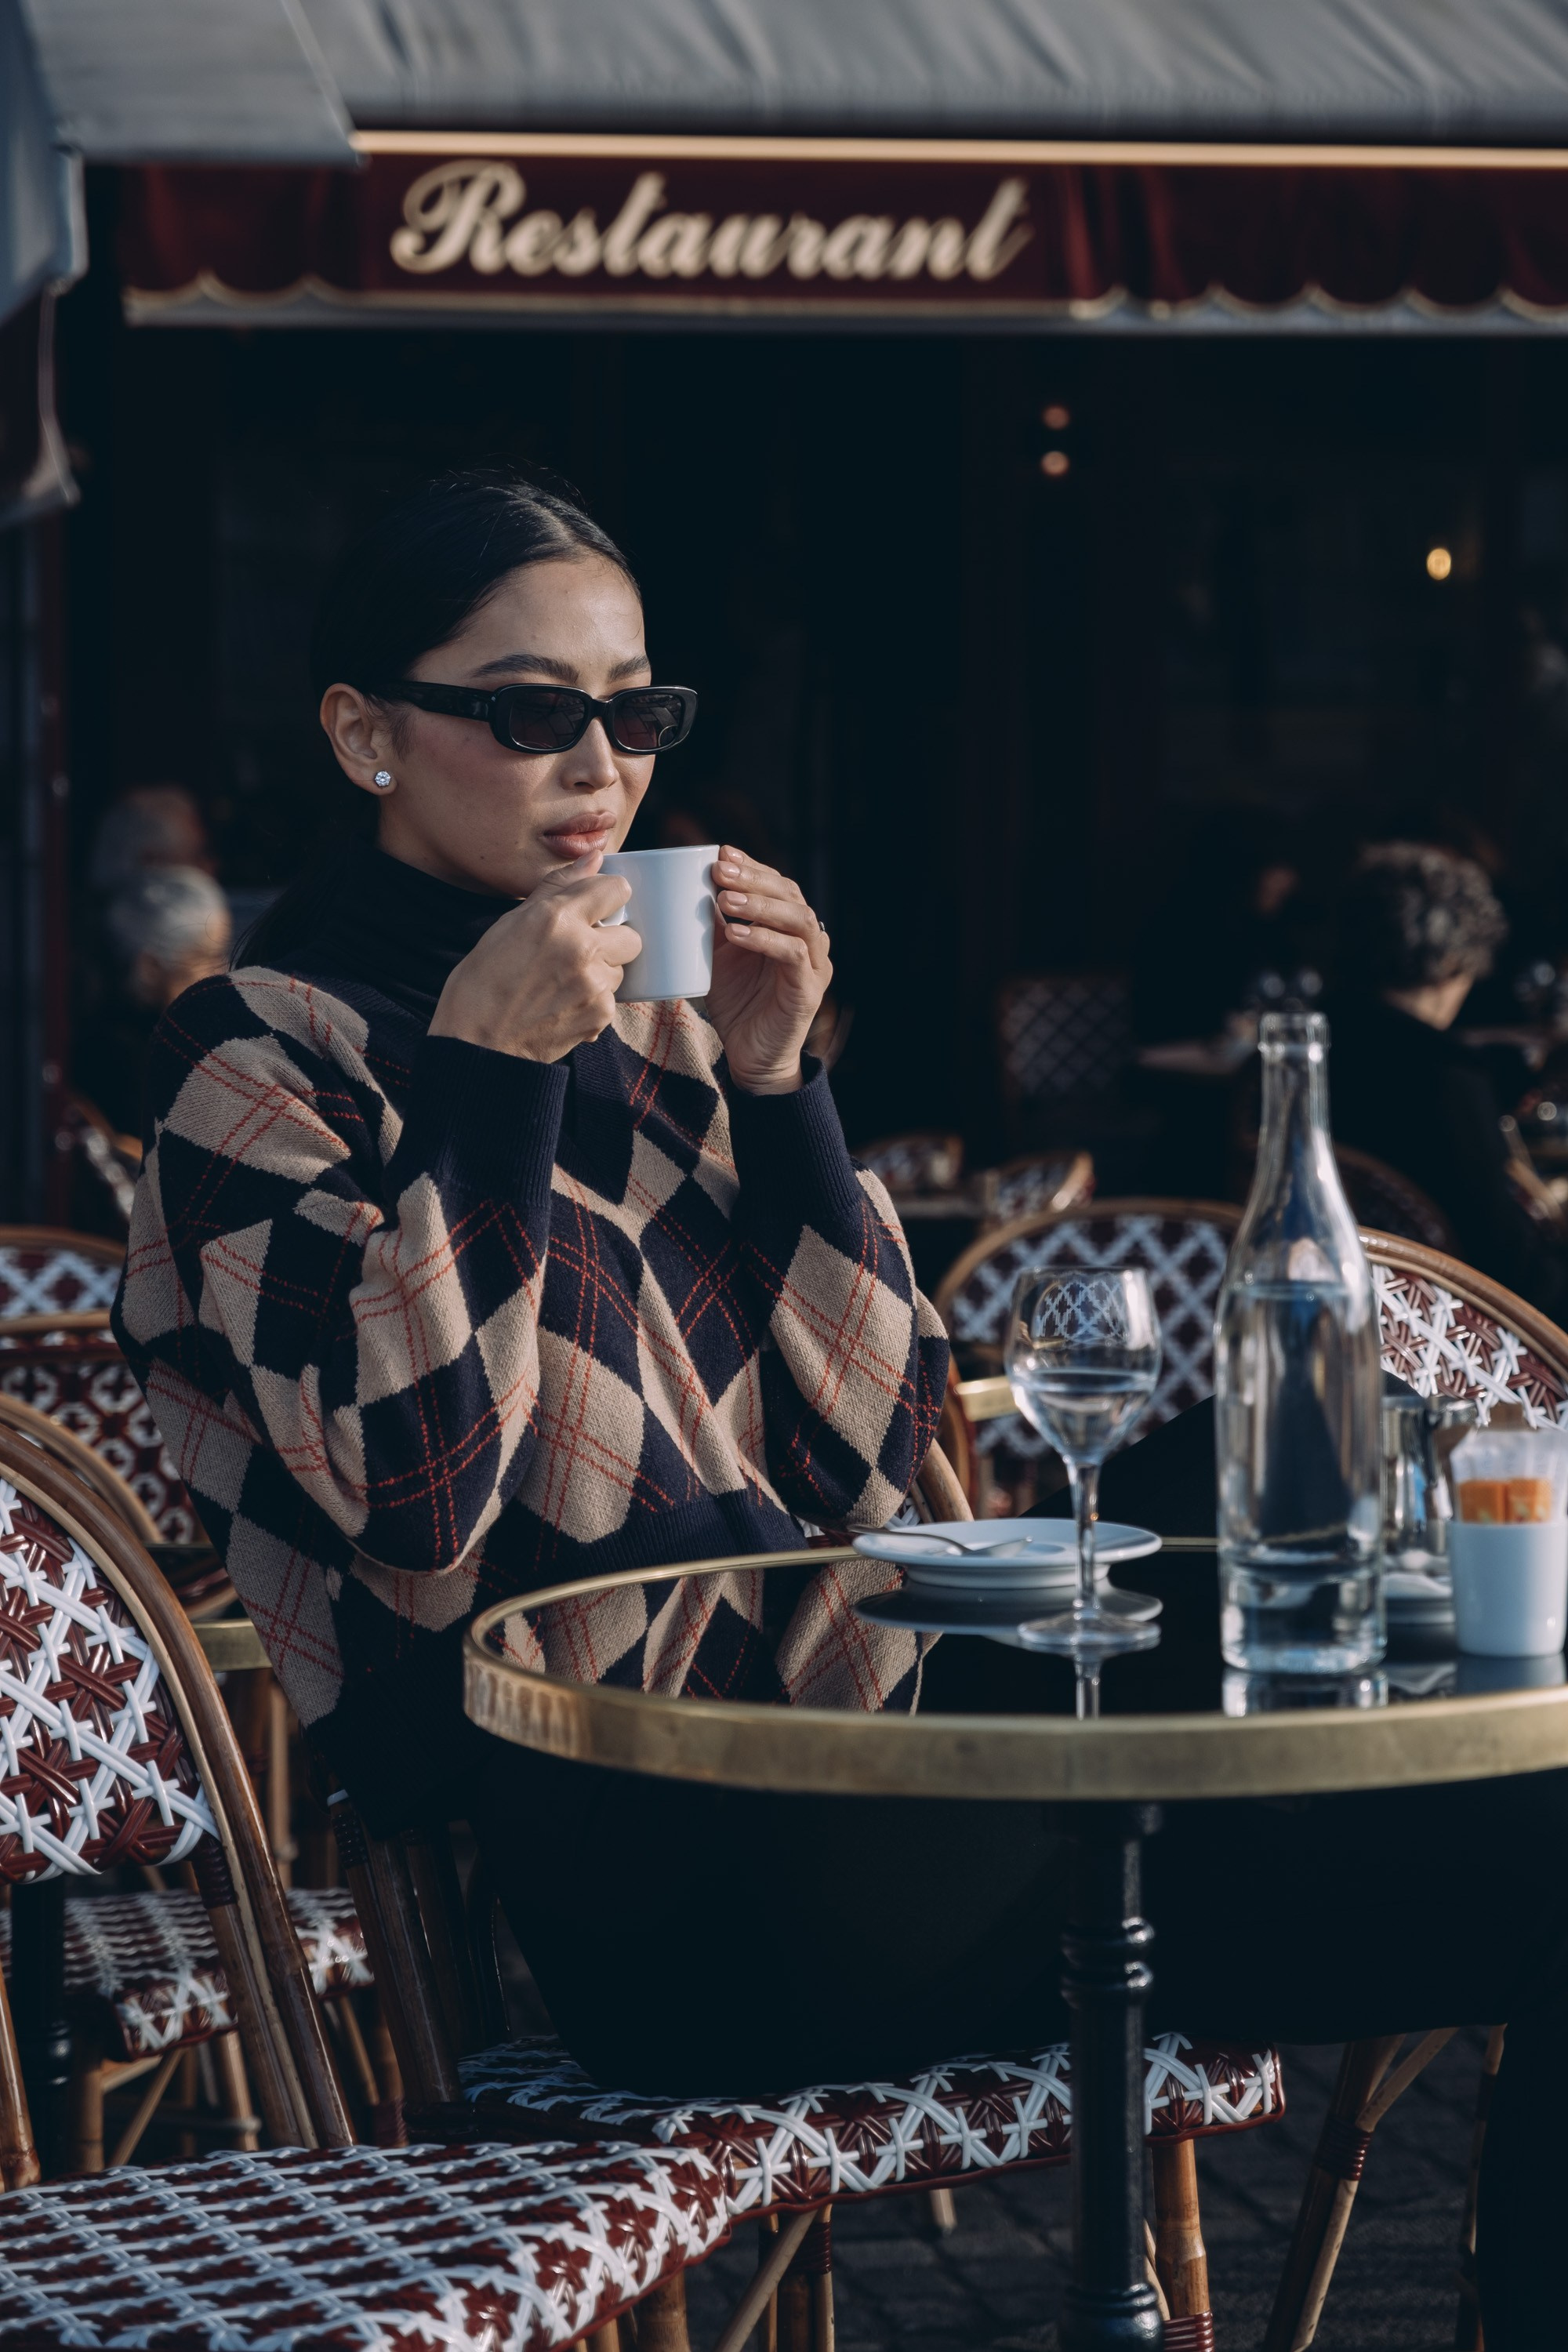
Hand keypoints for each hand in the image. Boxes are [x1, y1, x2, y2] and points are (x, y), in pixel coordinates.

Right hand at [429, 853, 640, 1061]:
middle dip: (610, 941)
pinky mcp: (600, 1015)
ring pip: (620, 969)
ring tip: (562, 982)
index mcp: (555, 917)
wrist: (476, 1044)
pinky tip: (561, 1005)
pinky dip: (592, 1001)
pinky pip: (611, 998)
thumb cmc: (483, 981)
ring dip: (601, 972)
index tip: (596, 907)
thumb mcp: (510, 924)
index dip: (606, 897)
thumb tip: (593, 858)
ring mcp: (594, 984)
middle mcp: (581, 947)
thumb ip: (556, 888)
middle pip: (631, 935)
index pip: (615, 889)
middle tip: (578, 952)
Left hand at [706, 845, 831, 1093]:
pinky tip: (737, 933)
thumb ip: (713, 925)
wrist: (752, 1058)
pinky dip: (765, 939)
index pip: (778, 885)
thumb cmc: (737, 1005)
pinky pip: (793, 954)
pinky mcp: (809, 990)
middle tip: (720, 870)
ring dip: (761, 905)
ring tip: (726, 899)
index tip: (720, 852)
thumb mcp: (718, 958)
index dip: (753, 865)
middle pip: (791, 895)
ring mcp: (814, 964)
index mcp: (788, 927)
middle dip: (754, 878)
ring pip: (799, 919)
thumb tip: (684, 887)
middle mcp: (808, 941)